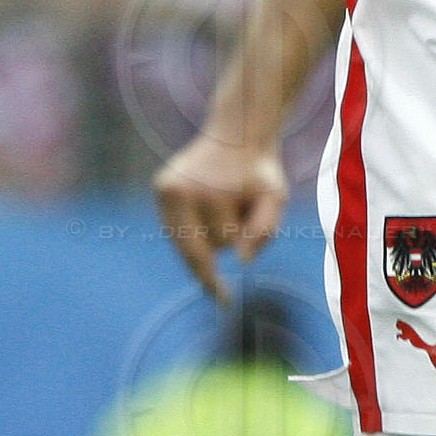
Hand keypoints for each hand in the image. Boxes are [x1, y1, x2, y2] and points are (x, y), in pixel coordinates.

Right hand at [154, 127, 289, 302]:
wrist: (239, 132)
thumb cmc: (260, 171)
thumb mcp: (275, 197)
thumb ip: (264, 230)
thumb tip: (241, 262)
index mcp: (205, 193)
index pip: (208, 250)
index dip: (212, 281)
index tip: (223, 302)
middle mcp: (177, 192)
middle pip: (201, 247)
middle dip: (225, 238)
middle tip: (243, 206)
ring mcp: (165, 189)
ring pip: (187, 240)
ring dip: (209, 232)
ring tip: (225, 201)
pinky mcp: (160, 187)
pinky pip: (178, 226)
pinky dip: (195, 224)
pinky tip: (211, 201)